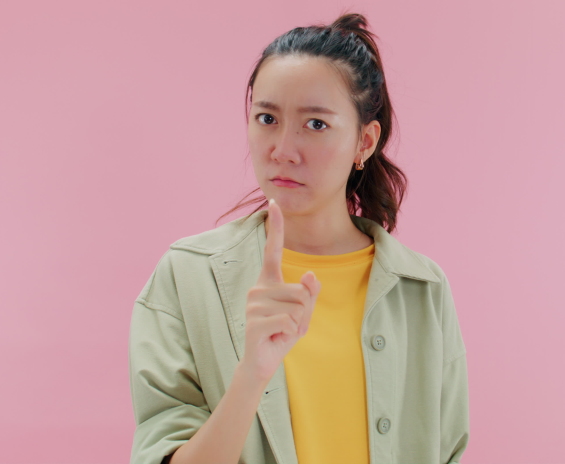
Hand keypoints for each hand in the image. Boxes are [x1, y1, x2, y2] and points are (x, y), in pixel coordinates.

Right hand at [239, 198, 320, 383]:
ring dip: (298, 324)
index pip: (272, 249)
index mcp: (268, 280)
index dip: (275, 226)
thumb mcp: (304, 312)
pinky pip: (289, 321)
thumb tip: (309, 274)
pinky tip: (276, 338)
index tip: (274, 202)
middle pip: (302, 291)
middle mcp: (258, 288)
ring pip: (298, 307)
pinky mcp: (254, 322)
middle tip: (289, 324)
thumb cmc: (283, 332)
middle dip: (305, 312)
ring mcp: (254, 304)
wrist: (263, 362)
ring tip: (282, 331)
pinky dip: (291, 333)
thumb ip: (310, 293)